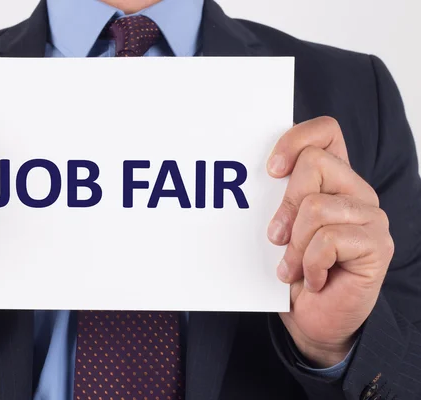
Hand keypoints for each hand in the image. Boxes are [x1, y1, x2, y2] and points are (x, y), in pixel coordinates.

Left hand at [267, 117, 393, 366]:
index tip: (271, 170)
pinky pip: (329, 239)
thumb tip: (257, 176)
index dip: (296, 139)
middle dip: (285, 206)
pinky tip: (315, 278)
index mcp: (333, 180)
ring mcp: (370, 217)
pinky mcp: (378, 244)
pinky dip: (310, 264)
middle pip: (314, 163)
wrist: (313, 319)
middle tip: (277, 238)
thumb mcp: (279, 227)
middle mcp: (356, 191)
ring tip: (294, 266)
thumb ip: (278, 199)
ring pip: (316, 206)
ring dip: (295, 245)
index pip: (326, 132)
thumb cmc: (294, 270)